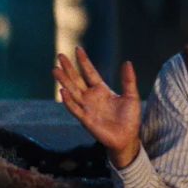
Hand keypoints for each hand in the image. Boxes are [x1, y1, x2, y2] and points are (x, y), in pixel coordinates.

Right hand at [53, 48, 141, 167]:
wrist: (127, 137)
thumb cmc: (129, 117)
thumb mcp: (131, 96)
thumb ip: (128, 80)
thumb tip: (127, 62)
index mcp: (101, 90)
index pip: (90, 72)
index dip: (84, 61)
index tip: (78, 49)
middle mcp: (91, 97)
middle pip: (77, 80)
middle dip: (68, 68)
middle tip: (60, 56)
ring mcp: (87, 108)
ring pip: (72, 92)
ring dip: (64, 81)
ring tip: (55, 70)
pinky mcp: (86, 119)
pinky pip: (75, 109)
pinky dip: (69, 101)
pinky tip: (62, 91)